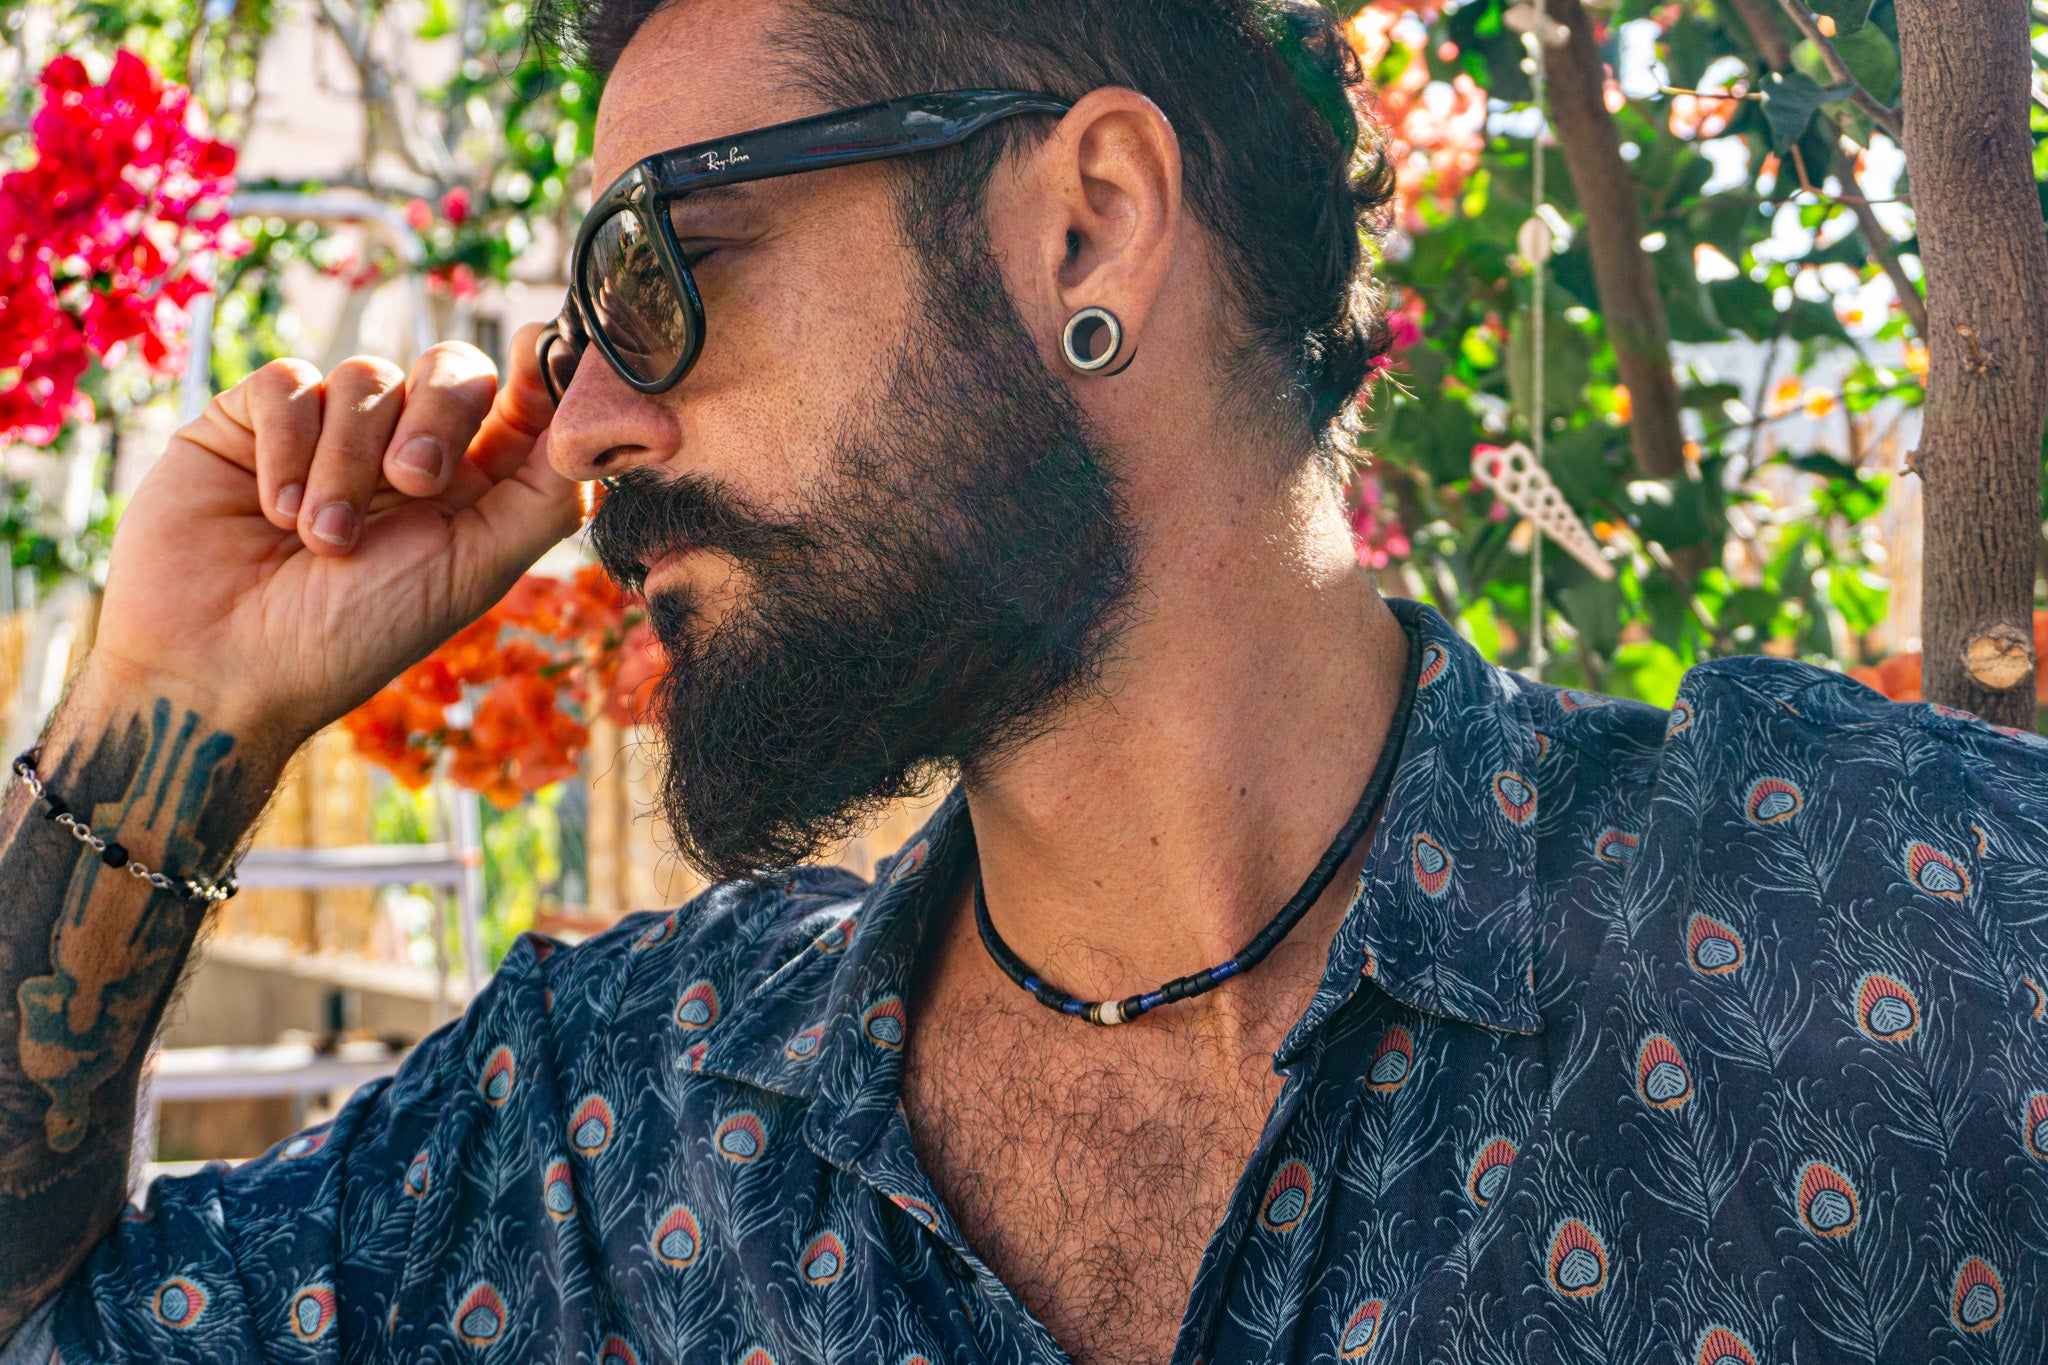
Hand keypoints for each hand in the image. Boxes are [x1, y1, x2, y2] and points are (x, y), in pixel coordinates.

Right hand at [87, 323, 581, 755]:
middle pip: (453, 371)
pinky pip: (289, 381)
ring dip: (348, 461)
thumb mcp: (474, 569)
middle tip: (411, 485)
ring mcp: (327, 433)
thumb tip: (593, 429)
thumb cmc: (355, 636)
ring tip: (321, 539)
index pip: (519, 404)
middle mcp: (402, 453)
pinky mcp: (249, 422)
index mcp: (470, 491)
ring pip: (367, 376)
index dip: (540, 372)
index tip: (547, 352)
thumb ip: (544, 498)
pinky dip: (289, 446)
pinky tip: (274, 513)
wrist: (223, 669)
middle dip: (438, 417)